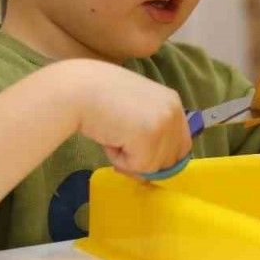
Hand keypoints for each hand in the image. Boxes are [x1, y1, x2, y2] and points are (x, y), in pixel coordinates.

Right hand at [70, 60, 192, 175]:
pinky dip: (119, 160)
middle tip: (119, 142)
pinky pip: (138, 166)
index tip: (136, 152)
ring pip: (153, 166)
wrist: (78, 89)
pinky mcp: (149, 136)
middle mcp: (174, 111)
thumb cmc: (99, 97)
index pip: (181, 146)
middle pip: (170, 160)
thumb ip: (150, 129)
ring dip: (129, 159)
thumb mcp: (136, 109)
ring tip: (113, 133)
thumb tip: (155, 169)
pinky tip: (109, 138)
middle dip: (144, 160)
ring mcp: (164, 123)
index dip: (158, 157)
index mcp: (173, 102)